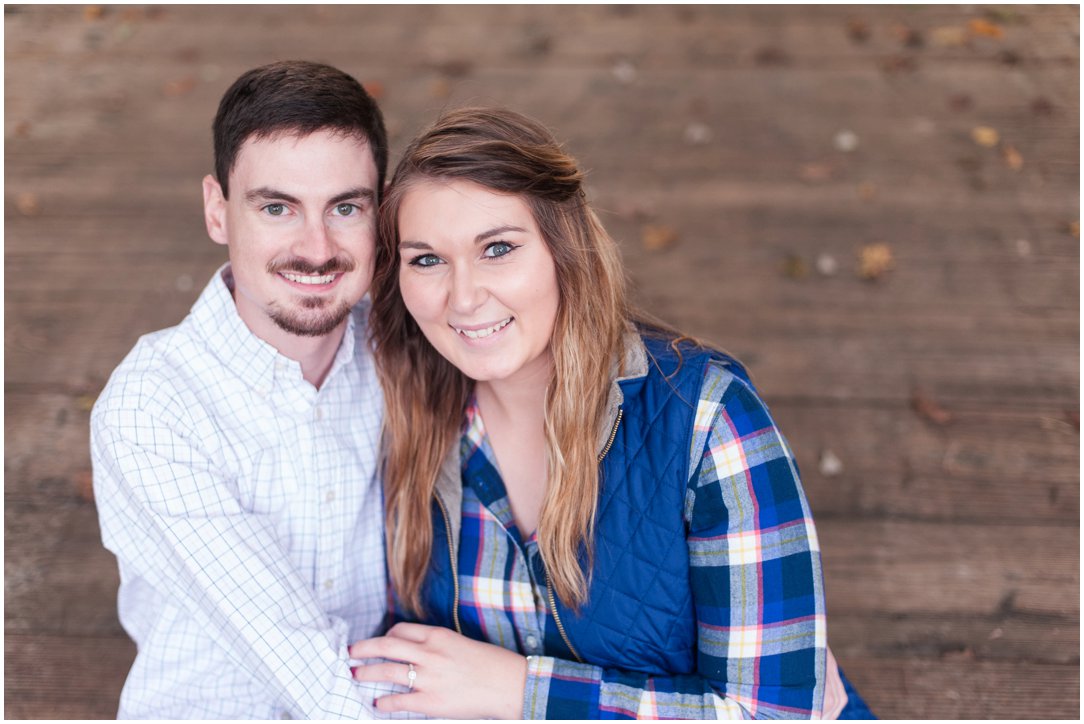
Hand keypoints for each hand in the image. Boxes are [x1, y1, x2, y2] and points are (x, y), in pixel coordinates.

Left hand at [349, 622, 527, 718]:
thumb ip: (437, 645)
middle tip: (350, 652)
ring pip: (387, 671)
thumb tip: (415, 651)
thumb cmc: (490, 663)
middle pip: (386, 645)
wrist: (508, 684)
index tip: (378, 642)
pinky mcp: (431, 701)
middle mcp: (430, 653)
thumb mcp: (461, 643)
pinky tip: (378, 704)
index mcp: (438, 635)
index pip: (401, 629)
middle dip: (364, 648)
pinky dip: (385, 702)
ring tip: (356, 674)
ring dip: (367, 672)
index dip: (385, 635)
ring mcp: (428, 678)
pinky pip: (399, 701)